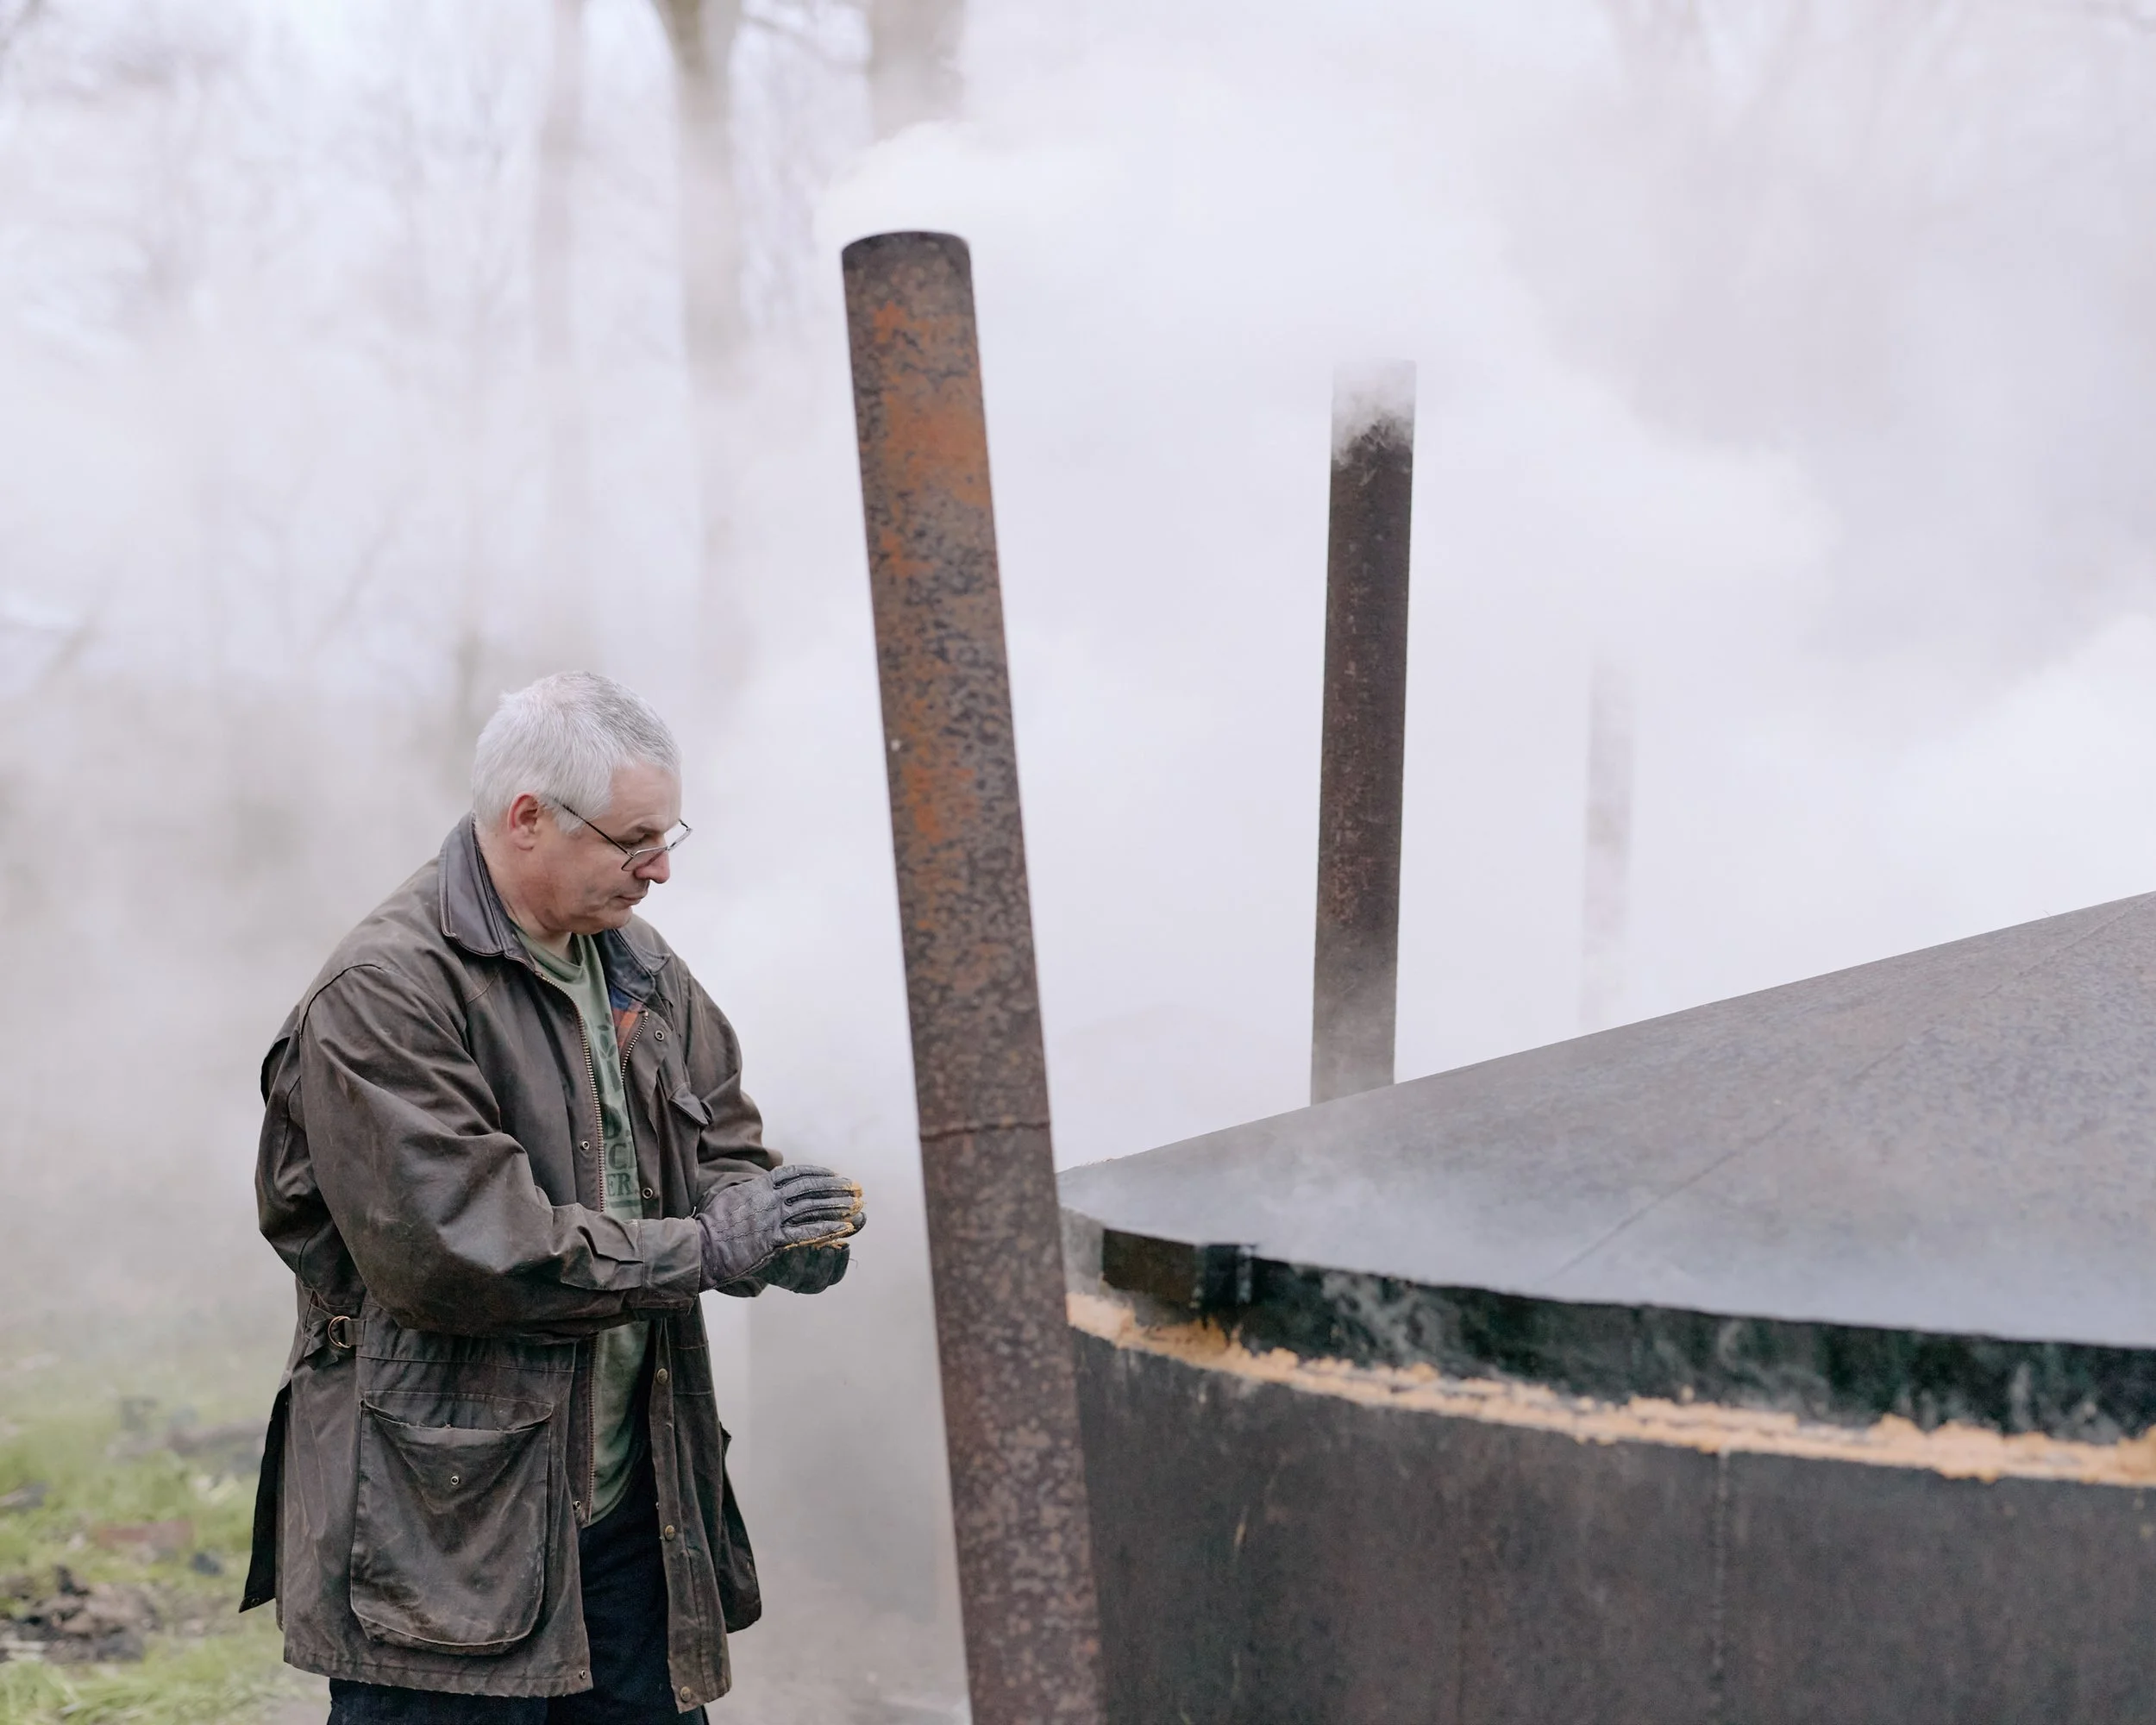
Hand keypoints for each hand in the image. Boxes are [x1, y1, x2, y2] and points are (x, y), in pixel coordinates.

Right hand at [696, 1164, 865, 1290]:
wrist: (700, 1246)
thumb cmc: (709, 1224)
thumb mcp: (727, 1197)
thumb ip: (745, 1190)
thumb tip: (750, 1185)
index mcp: (759, 1186)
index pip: (794, 1173)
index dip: (817, 1173)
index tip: (833, 1174)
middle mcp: (769, 1199)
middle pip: (810, 1187)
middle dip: (834, 1187)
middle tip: (854, 1188)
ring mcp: (772, 1219)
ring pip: (812, 1208)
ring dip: (837, 1205)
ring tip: (855, 1205)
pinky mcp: (774, 1240)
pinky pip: (807, 1233)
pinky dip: (827, 1229)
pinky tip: (844, 1228)